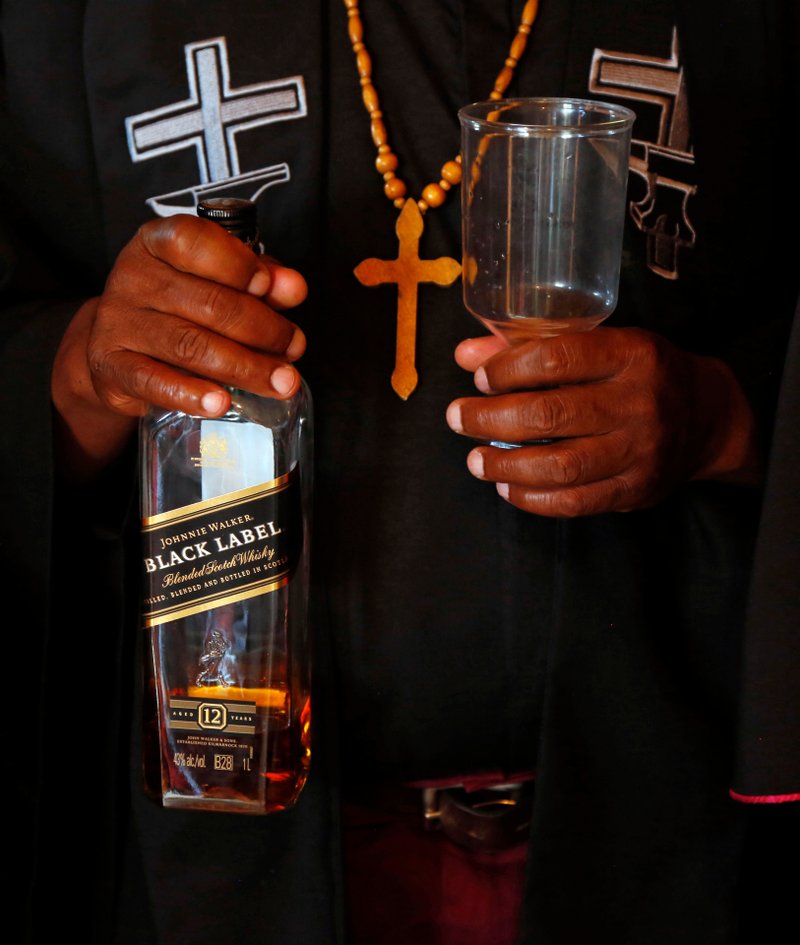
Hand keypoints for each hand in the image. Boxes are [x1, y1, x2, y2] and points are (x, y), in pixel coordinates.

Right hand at [52, 214, 307, 479]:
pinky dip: (192, 394)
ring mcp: (118, 322)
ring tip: (281, 382)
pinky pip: (154, 382)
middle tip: (293, 348)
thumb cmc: (180, 307)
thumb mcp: (217, 279)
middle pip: (208, 302)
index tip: (270, 290)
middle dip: (262, 329)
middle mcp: (133, 277)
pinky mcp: (111, 365)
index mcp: (158, 242)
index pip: (196, 242)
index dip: (240, 266)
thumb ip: (258, 278)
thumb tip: (293, 287)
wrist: (117, 346)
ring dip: (245, 367)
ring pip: (190, 345)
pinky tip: (223, 403)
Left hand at [446, 328, 761, 516]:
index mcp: (631, 353)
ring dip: (506, 464)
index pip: (558, 358)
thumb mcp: (599, 344)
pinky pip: (575, 503)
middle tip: (458, 418)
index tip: (479, 378)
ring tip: (475, 460)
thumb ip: (531, 346)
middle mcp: (639, 403)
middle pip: (551, 415)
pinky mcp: (635, 491)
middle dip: (491, 418)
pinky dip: (533, 499)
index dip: (509, 369)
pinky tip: (507, 486)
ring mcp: (640, 452)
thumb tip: (466, 354)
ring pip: (560, 466)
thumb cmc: (638, 373)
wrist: (707, 418)